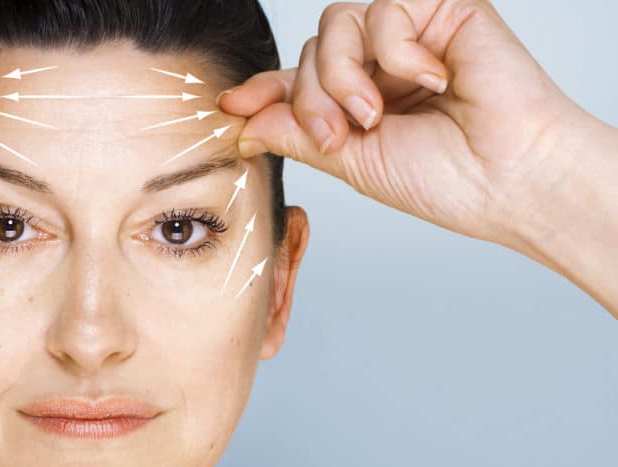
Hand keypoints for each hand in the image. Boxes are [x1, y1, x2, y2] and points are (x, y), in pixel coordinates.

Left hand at [221, 0, 597, 251]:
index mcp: (359, 103)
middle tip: (340, 135)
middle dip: (310, 99)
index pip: (297, 83)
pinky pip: (385, 10)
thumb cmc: (446, 179)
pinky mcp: (442, 9)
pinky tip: (431, 80)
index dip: (261, 91)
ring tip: (376, 114)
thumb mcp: (352, 161)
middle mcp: (379, 67)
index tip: (231, 107)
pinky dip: (397, 52)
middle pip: (309, 54)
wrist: (507, 178)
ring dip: (343, 76)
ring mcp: (408, 38)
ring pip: (335, 27)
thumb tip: (244, 122)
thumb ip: (297, 134)